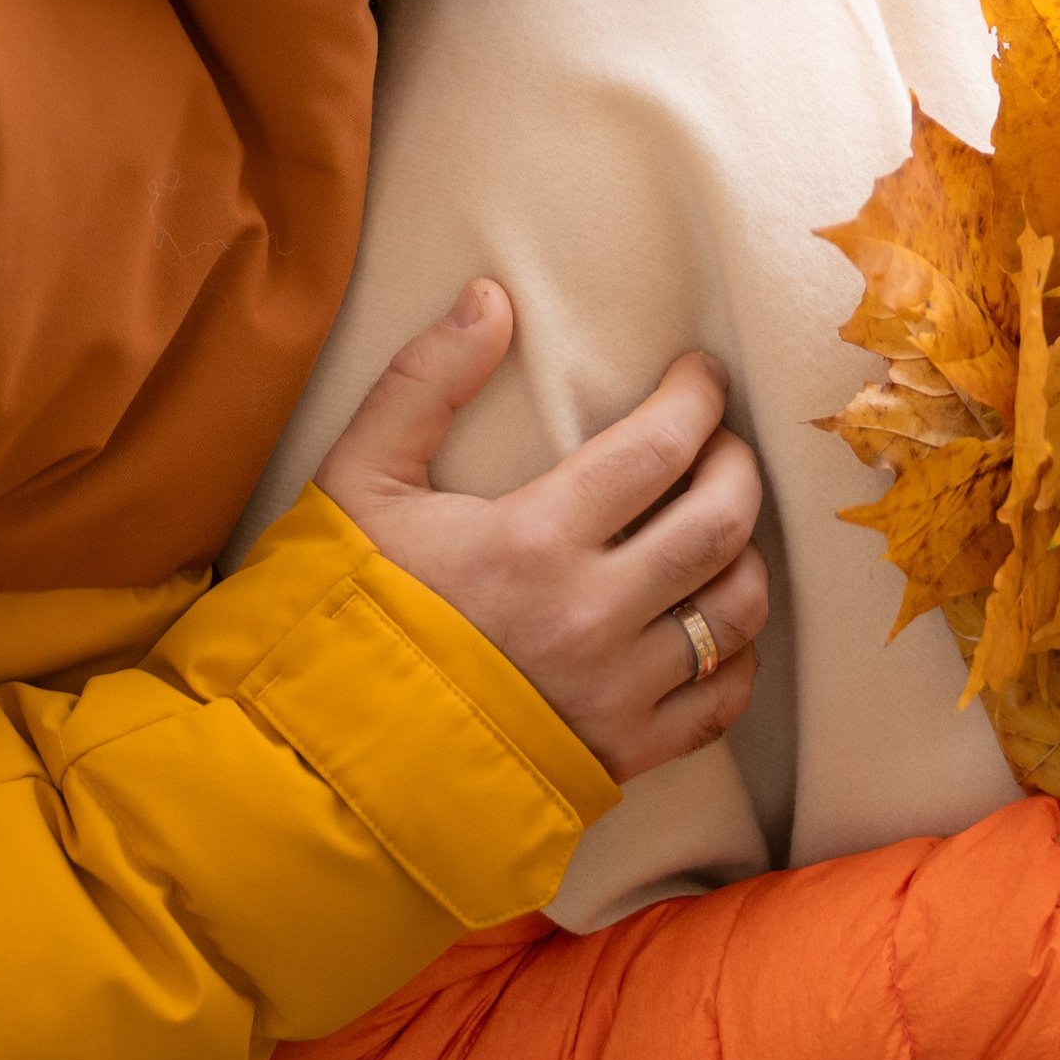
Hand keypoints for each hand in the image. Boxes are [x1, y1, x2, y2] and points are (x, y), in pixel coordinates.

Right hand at [316, 278, 768, 781]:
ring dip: (746, 554)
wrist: (314, 762)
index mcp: (532, 542)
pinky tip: (713, 619)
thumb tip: (491, 298)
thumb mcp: (356, 482)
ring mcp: (614, 695)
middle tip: (721, 440)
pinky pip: (721, 699)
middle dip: (738, 464)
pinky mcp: (623, 756)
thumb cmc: (338, 613)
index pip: (660, 450)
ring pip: (736, 611)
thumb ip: (424, 382)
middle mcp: (590, 619)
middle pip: (721, 523)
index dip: (697, 399)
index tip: (702, 376)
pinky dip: (737, 653)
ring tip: (720, 523)